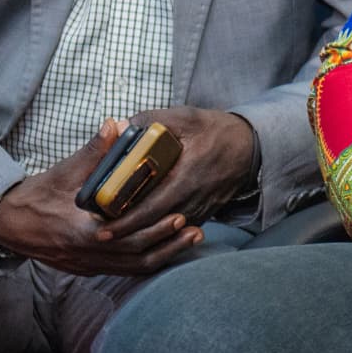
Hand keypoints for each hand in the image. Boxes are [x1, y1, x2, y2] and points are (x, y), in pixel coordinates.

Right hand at [0, 120, 206, 276]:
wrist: (9, 222)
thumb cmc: (37, 195)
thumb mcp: (64, 171)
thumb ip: (93, 151)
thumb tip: (116, 123)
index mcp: (82, 232)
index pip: (127, 237)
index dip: (155, 229)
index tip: (180, 215)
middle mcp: (89, 254)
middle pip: (138, 257)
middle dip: (170, 244)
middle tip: (196, 229)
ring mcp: (90, 265)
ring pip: (134, 267)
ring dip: (165, 254)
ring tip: (192, 239)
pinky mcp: (90, 268)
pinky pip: (125, 270)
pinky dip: (149, 261)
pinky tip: (169, 250)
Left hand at [116, 106, 259, 227]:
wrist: (250, 146)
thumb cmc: (215, 130)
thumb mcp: (184, 117)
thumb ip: (150, 120)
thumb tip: (118, 126)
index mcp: (186, 177)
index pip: (151, 207)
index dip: (126, 221)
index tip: (103, 227)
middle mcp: (193, 198)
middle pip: (154, 224)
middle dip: (127, 232)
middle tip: (100, 235)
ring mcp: (200, 209)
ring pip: (166, 230)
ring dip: (142, 234)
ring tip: (116, 234)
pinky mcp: (204, 213)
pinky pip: (178, 228)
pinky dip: (159, 231)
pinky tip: (142, 229)